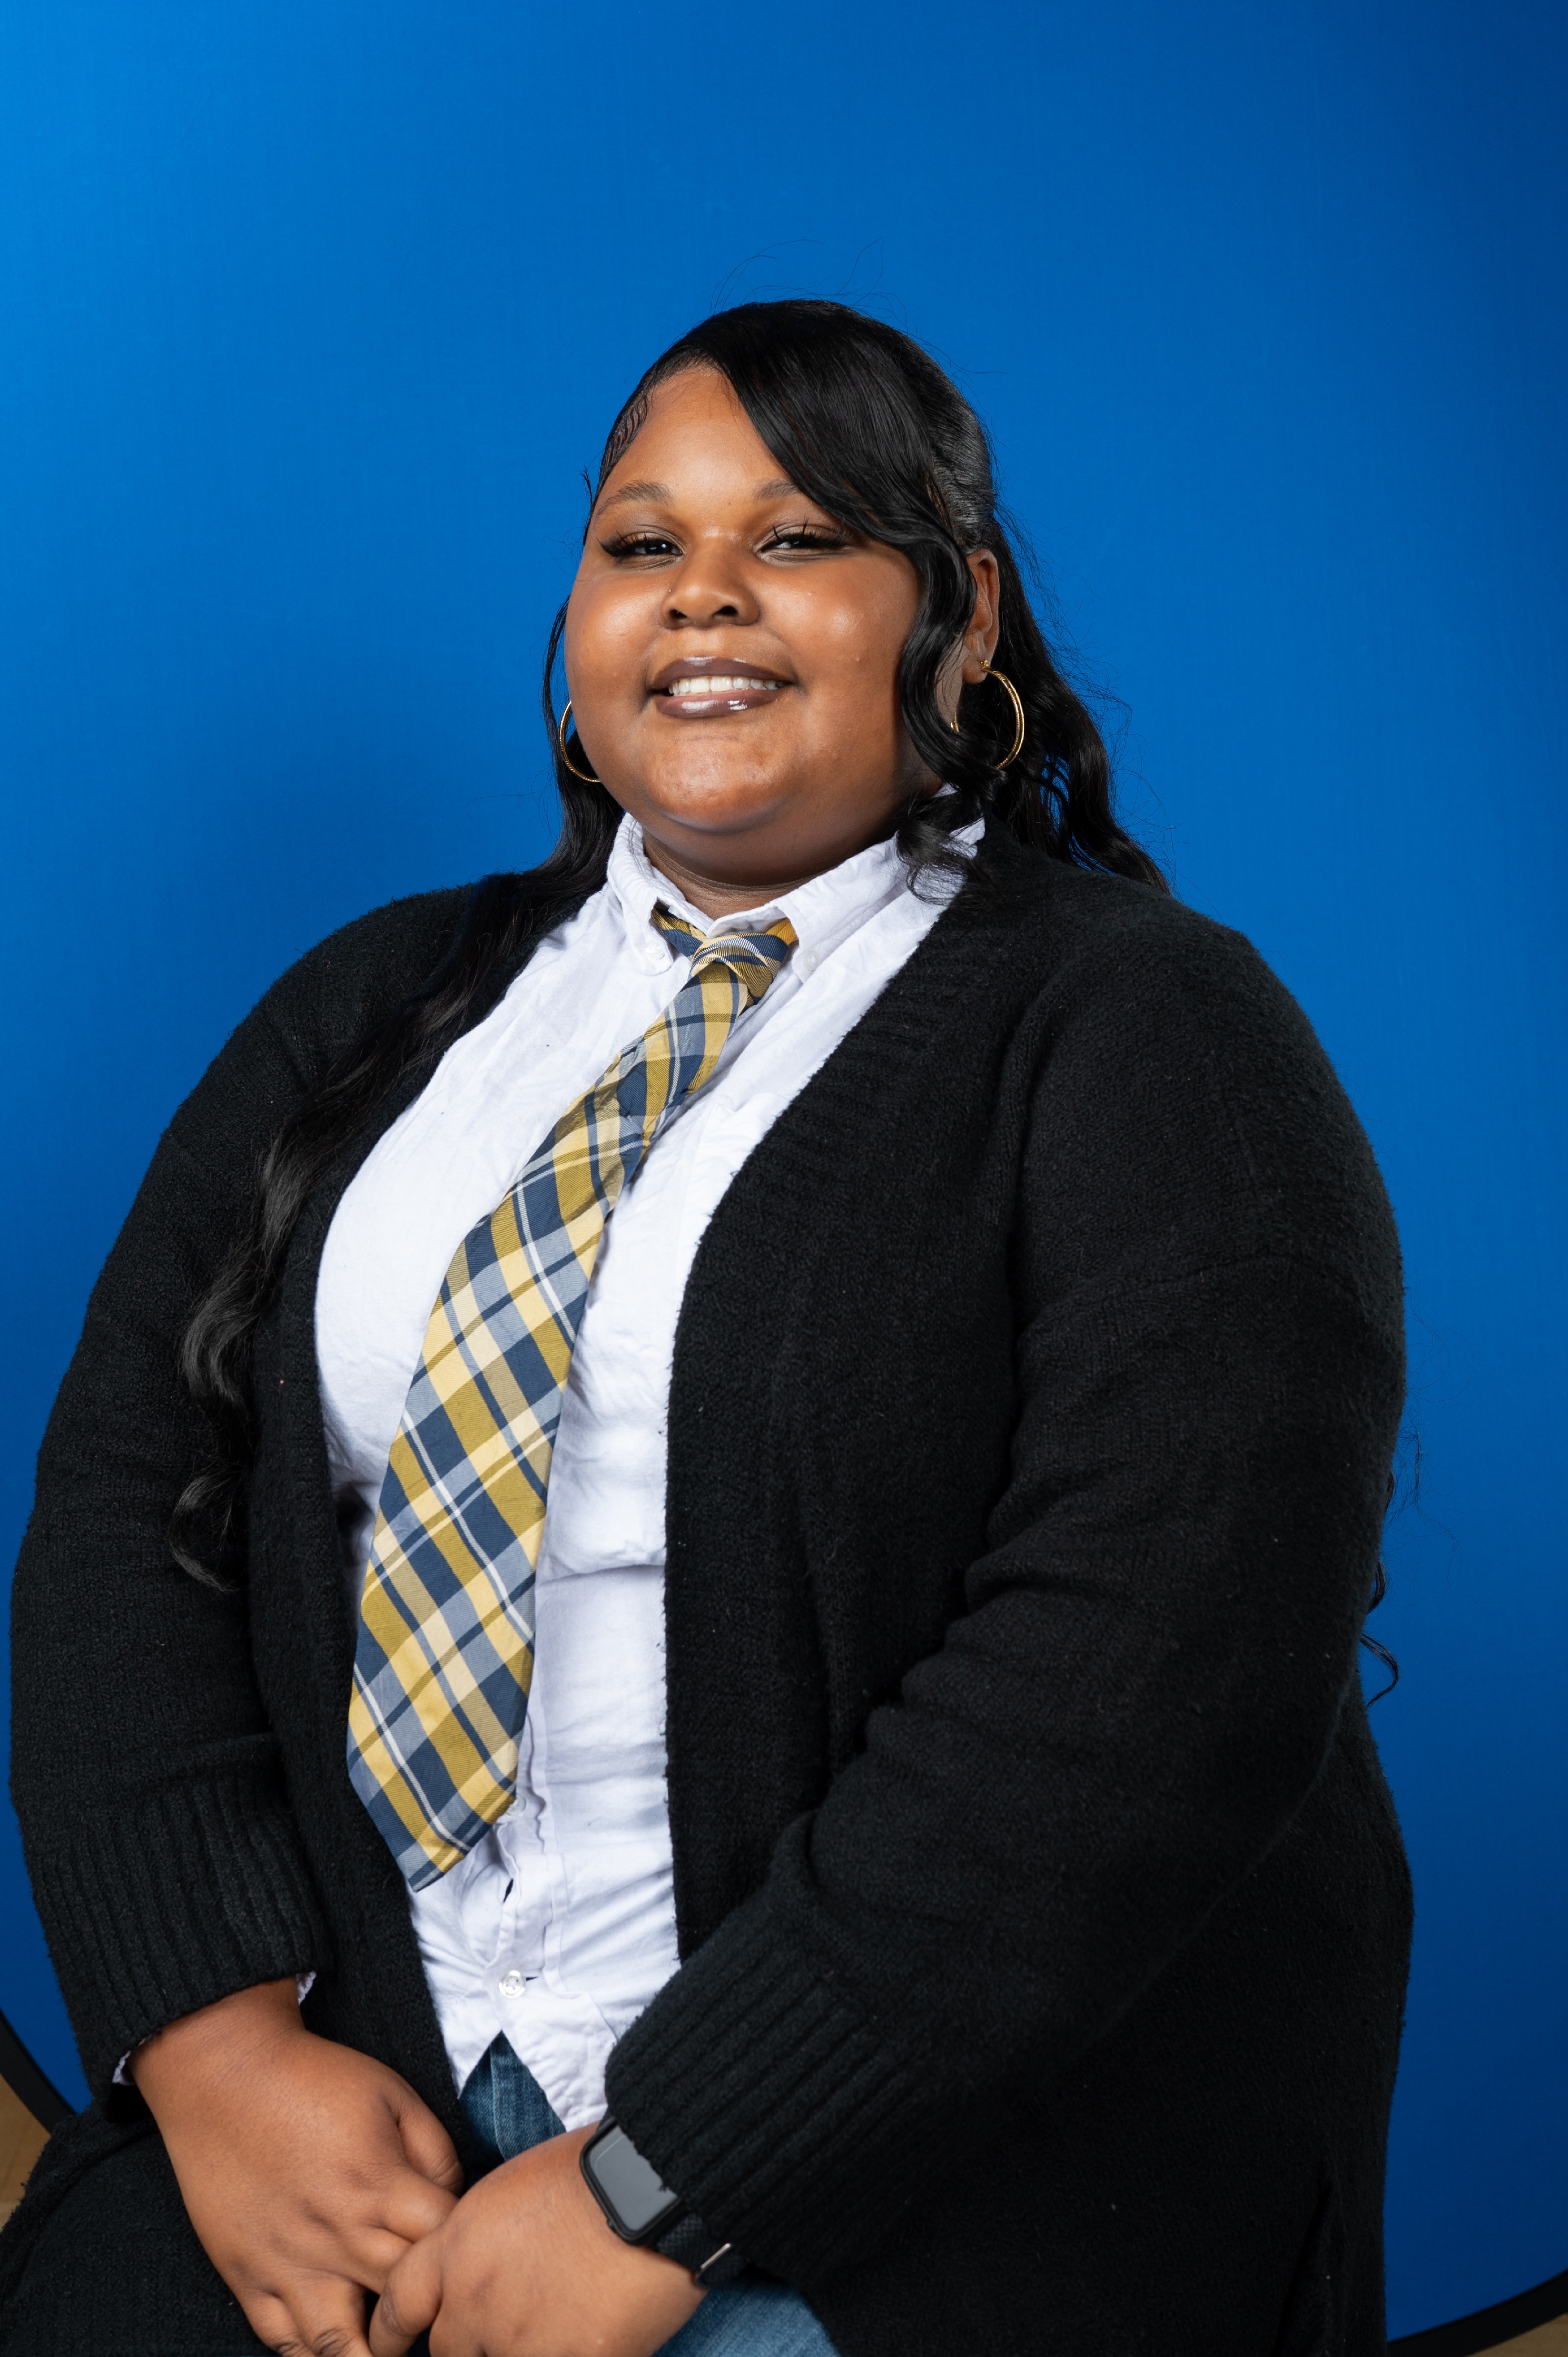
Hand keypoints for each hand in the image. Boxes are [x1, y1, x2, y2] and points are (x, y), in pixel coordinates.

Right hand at [133, 1976, 462, 2356]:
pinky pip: (281, 2342)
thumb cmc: (315, 2080)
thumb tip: (455, 2202)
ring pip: (338, 2347)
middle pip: (401, 2302)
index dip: (464, 2251)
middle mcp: (337, 2236)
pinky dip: (312, 2356)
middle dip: (429, 2314)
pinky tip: (337, 2349)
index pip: (444, 2246)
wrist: (226, 2074)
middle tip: (444, 2315)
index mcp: (380, 2187)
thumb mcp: (395, 2094)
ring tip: (391, 2350)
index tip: (471, 2249)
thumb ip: (435, 2153)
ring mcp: (288, 2264)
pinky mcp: (248, 2277)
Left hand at [369, 2125, 704, 2356]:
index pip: (399, 2304)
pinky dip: (562, 2353)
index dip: (389, 2332)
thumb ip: (479, 2240)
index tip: (392, 2344)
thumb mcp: (511, 2191)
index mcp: (457, 2247)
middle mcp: (474, 2301)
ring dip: (518, 2347)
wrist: (648, 2189)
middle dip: (467, 2342)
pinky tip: (587, 2333)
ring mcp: (517, 2341)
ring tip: (555, 2317)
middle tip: (502, 2323)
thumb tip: (481, 2270)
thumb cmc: (589, 2172)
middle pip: (445, 2351)